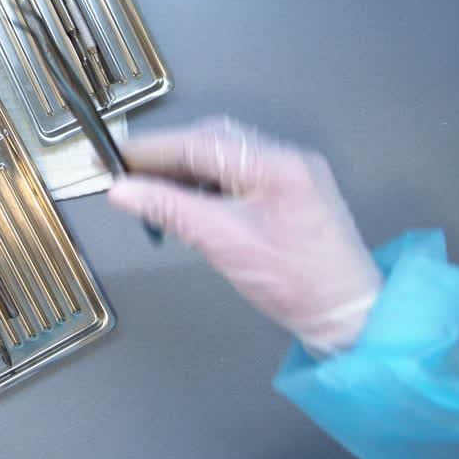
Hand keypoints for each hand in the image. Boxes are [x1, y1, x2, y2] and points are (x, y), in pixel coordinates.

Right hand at [107, 117, 381, 355]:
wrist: (348, 317)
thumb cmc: (295, 283)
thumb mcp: (222, 243)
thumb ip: (168, 209)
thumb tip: (120, 191)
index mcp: (276, 164)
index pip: (198, 143)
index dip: (148, 149)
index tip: (109, 157)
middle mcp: (285, 158)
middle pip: (210, 141)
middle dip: (163, 155)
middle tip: (122, 173)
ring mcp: (288, 175)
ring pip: (221, 156)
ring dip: (181, 168)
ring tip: (146, 188)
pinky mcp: (286, 193)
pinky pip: (234, 175)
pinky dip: (202, 183)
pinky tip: (183, 200)